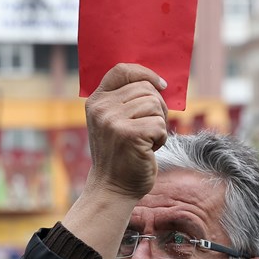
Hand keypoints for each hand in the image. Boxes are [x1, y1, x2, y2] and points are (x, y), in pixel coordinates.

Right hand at [85, 63, 168, 200]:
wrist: (113, 188)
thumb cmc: (120, 156)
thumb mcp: (114, 123)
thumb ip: (126, 101)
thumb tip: (159, 83)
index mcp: (96, 101)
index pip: (122, 70)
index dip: (145, 73)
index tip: (161, 85)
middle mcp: (102, 108)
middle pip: (146, 89)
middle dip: (157, 107)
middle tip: (150, 129)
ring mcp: (114, 121)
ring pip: (155, 105)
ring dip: (159, 124)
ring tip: (146, 140)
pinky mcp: (130, 135)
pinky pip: (160, 124)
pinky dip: (161, 138)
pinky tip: (149, 149)